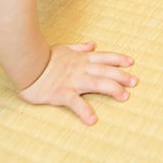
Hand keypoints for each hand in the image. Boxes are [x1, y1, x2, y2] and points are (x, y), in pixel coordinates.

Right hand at [18, 41, 137, 124]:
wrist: (27, 63)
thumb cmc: (44, 57)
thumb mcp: (64, 48)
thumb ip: (79, 47)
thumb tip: (92, 43)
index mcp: (81, 59)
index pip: (103, 57)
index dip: (118, 59)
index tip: (131, 62)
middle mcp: (80, 69)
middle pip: (105, 71)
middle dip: (121, 76)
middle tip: (135, 81)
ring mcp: (72, 80)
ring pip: (96, 84)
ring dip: (112, 89)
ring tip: (125, 96)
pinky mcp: (61, 92)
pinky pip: (74, 102)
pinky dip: (84, 110)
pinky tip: (92, 119)